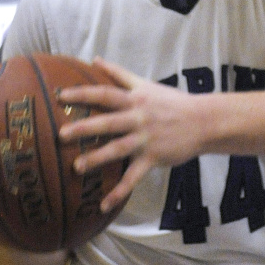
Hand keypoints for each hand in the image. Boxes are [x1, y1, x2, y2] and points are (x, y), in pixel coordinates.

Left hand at [57, 59, 203, 212]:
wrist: (203, 121)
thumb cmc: (172, 102)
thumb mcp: (146, 85)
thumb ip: (119, 74)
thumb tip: (95, 60)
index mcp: (135, 99)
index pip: (105, 94)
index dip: (83, 94)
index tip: (61, 95)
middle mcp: (139, 118)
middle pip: (108, 122)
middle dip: (85, 128)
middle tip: (61, 134)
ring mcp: (146, 139)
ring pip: (118, 149)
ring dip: (97, 158)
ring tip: (76, 167)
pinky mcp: (153, 158)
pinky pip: (133, 177)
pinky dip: (119, 192)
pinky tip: (103, 204)